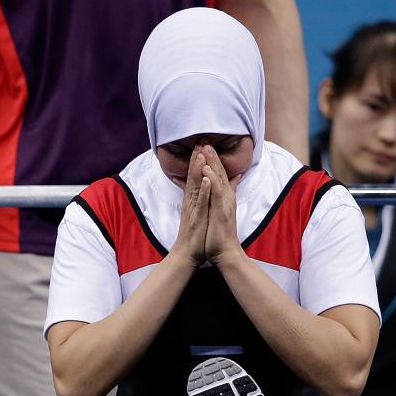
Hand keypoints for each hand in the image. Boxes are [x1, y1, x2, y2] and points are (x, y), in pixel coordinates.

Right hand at [168, 148, 209, 265]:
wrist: (188, 253)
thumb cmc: (196, 234)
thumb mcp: (201, 212)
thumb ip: (203, 198)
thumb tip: (207, 186)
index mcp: (193, 199)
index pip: (195, 176)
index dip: (198, 161)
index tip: (201, 145)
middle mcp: (191, 201)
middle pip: (192, 176)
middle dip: (196, 159)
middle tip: (199, 141)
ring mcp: (193, 209)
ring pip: (195, 186)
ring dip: (196, 170)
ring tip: (199, 154)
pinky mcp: (196, 218)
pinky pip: (200, 202)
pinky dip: (203, 191)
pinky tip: (205, 180)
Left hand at [201, 145, 242, 263]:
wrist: (225, 252)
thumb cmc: (220, 233)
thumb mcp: (221, 210)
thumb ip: (225, 195)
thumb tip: (230, 183)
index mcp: (224, 197)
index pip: (219, 174)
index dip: (213, 159)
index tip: (205, 144)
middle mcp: (226, 197)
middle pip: (220, 172)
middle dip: (212, 155)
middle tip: (205, 139)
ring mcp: (225, 204)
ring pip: (219, 179)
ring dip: (213, 163)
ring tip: (206, 148)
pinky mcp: (222, 212)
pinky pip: (217, 194)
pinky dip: (213, 181)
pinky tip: (208, 171)